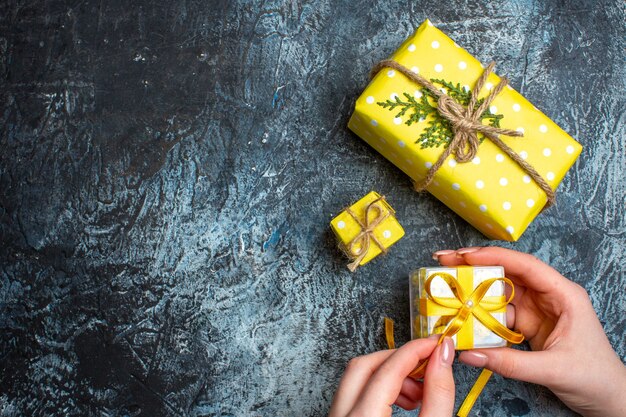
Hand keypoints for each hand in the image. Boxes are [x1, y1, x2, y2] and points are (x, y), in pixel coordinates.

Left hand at [328, 336, 454, 416]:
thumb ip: (439, 394)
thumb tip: (443, 354)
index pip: (386, 370)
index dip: (415, 351)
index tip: (438, 343)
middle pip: (363, 366)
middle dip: (398, 361)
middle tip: (427, 367)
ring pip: (356, 378)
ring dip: (389, 376)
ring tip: (418, 394)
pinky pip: (353, 394)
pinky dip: (379, 390)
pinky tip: (404, 402)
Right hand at [433, 247, 625, 416]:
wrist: (608, 398)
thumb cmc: (594, 378)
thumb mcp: (553, 369)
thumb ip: (510, 363)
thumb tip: (468, 354)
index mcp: (563, 294)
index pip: (526, 266)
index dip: (494, 257)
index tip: (464, 256)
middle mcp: (548, 296)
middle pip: (507, 273)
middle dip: (475, 266)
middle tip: (444, 261)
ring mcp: (536, 310)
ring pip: (499, 293)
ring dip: (473, 290)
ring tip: (445, 286)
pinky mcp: (526, 325)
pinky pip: (497, 314)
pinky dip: (478, 314)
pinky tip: (460, 314)